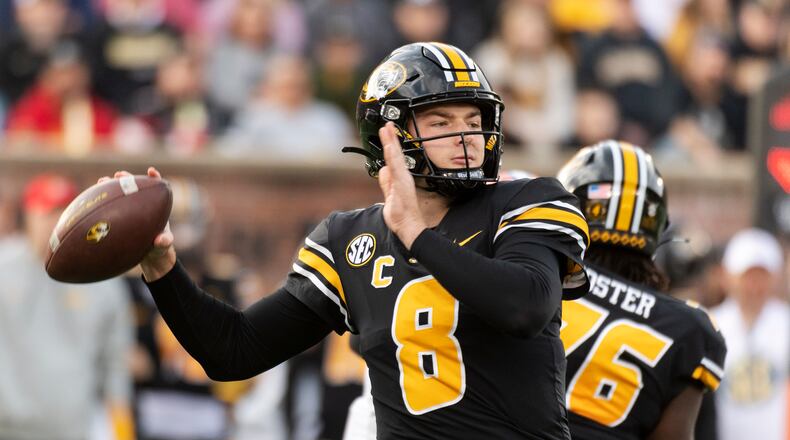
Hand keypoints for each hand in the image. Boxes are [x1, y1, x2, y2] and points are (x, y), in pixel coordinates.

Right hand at [97, 167, 175, 280]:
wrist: (148, 257)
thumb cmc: (159, 249)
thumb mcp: (163, 247)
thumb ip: (164, 243)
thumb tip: (160, 240)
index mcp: (155, 208)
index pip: (156, 189)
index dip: (154, 178)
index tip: (150, 171)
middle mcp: (142, 206)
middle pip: (135, 187)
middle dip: (127, 178)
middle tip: (119, 175)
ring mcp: (129, 210)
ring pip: (119, 194)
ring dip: (111, 186)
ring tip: (101, 181)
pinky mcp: (118, 217)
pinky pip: (109, 208)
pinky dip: (101, 202)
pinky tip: (90, 200)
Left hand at [377, 122, 426, 248]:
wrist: (408, 226)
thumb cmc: (401, 214)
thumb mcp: (389, 194)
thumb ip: (386, 182)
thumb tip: (383, 170)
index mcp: (399, 178)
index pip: (393, 157)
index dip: (390, 143)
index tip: (386, 130)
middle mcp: (402, 177)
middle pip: (395, 154)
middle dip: (391, 138)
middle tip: (387, 124)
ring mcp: (403, 180)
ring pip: (396, 158)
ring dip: (391, 143)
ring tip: (387, 130)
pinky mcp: (402, 185)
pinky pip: (397, 168)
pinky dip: (394, 157)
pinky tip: (391, 148)